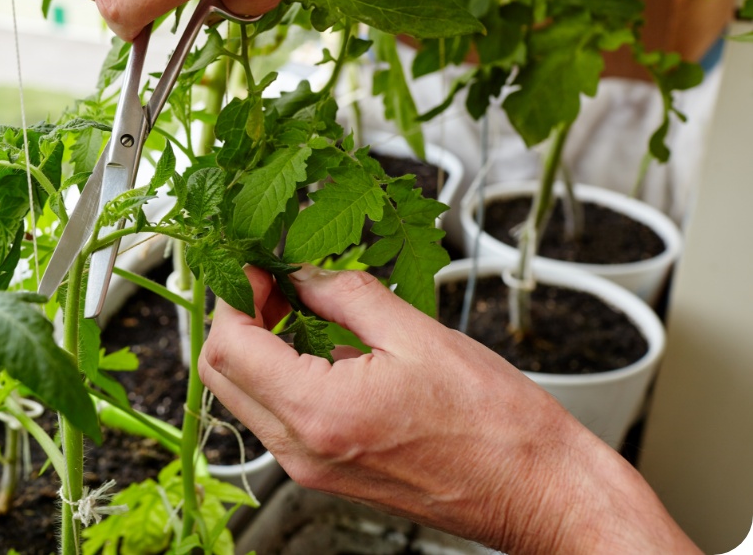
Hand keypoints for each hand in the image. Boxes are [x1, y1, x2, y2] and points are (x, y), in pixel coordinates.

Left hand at [198, 266, 699, 553]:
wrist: (534, 489)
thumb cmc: (495, 425)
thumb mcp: (417, 334)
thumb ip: (346, 294)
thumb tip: (302, 271)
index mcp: (320, 413)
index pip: (229, 346)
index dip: (234, 294)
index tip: (259, 265)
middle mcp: (303, 451)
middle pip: (221, 374)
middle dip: (235, 317)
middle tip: (271, 281)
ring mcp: (311, 468)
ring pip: (243, 397)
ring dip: (254, 345)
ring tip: (295, 305)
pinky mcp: (326, 473)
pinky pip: (276, 417)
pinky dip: (278, 374)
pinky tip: (317, 344)